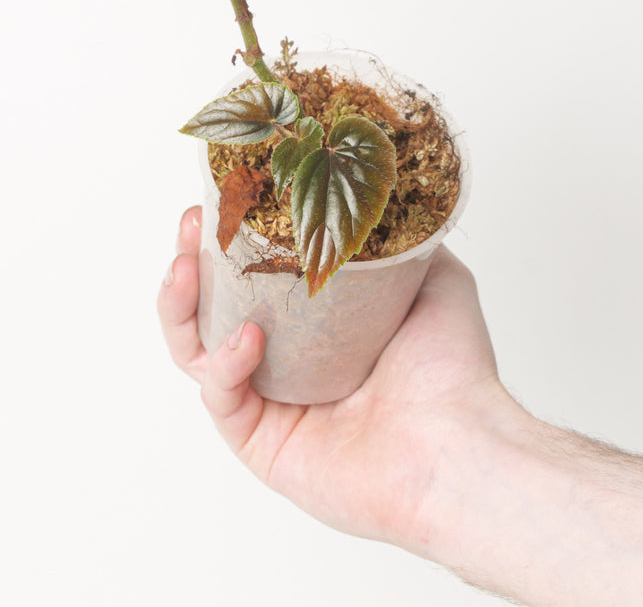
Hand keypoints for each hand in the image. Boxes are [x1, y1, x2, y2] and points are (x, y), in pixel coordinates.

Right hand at [157, 205, 520, 554]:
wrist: (460, 443)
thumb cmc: (454, 369)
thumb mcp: (433, 277)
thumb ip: (397, 241)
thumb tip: (376, 198)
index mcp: (321, 327)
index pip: (257, 276)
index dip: (232, 238)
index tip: (224, 197)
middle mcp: (289, 363)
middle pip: (213, 308)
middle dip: (192, 262)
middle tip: (191, 225)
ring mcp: (272, 404)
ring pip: (198, 352)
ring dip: (181, 306)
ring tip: (186, 265)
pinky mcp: (261, 444)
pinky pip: (222, 399)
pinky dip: (225, 364)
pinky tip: (248, 338)